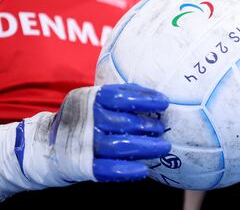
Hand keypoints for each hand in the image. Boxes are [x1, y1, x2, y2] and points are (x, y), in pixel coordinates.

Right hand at [1, 83, 169, 198]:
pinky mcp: (85, 165)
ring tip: (162, 147)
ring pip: (120, 146)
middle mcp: (89, 121)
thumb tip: (155, 95)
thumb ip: (123, 93)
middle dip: (148, 127)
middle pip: (125, 123)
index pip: (122, 98)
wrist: (50, 141)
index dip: (145, 100)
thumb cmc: (85, 115)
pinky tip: (143, 170)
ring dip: (145, 147)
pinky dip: (127, 171)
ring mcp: (86, 144)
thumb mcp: (97, 97)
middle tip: (161, 129)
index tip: (164, 103)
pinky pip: (108, 170)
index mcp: (93, 100)